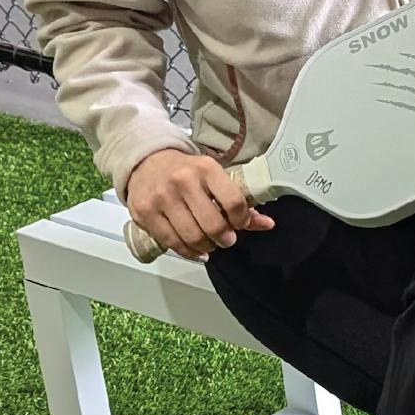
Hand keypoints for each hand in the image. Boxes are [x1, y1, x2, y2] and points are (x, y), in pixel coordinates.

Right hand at [126, 147, 273, 261]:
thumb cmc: (187, 172)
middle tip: (226, 240)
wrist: (147, 162)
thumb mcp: (214, 177)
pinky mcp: (145, 213)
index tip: (240, 224)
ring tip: (210, 244)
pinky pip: (171, 242)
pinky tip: (195, 250)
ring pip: (192, 236)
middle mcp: (184, 181)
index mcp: (207, 168)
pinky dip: (188, 252)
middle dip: (225, 238)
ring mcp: (163, 198)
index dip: (242, 220)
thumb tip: (268, 224)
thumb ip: (239, 202)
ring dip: (207, 246)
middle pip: (213, 224)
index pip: (233, 202)